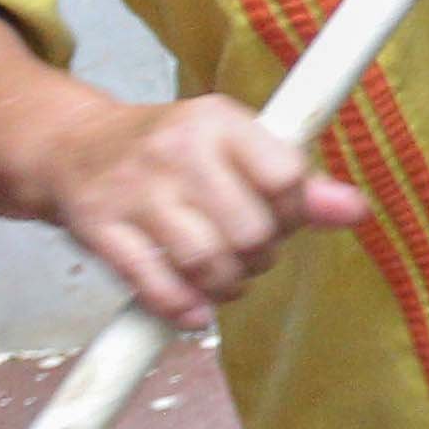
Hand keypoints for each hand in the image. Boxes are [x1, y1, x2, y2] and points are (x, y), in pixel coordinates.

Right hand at [30, 92, 368, 323]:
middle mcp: (175, 150)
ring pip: (206, 262)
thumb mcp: (235, 146)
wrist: (72, 147)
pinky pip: (154, 285)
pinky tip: (195, 308)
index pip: (286, 177)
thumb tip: (356, 211)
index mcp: (218, 120)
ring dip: (226, 286)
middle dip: (260, 255)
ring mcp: (133, 190)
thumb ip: (297, 181)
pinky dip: (184, 307)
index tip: (280, 219)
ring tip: (224, 278)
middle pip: (250, 230)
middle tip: (249, 253)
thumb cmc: (171, 152)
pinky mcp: (99, 229)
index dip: (293, 213)